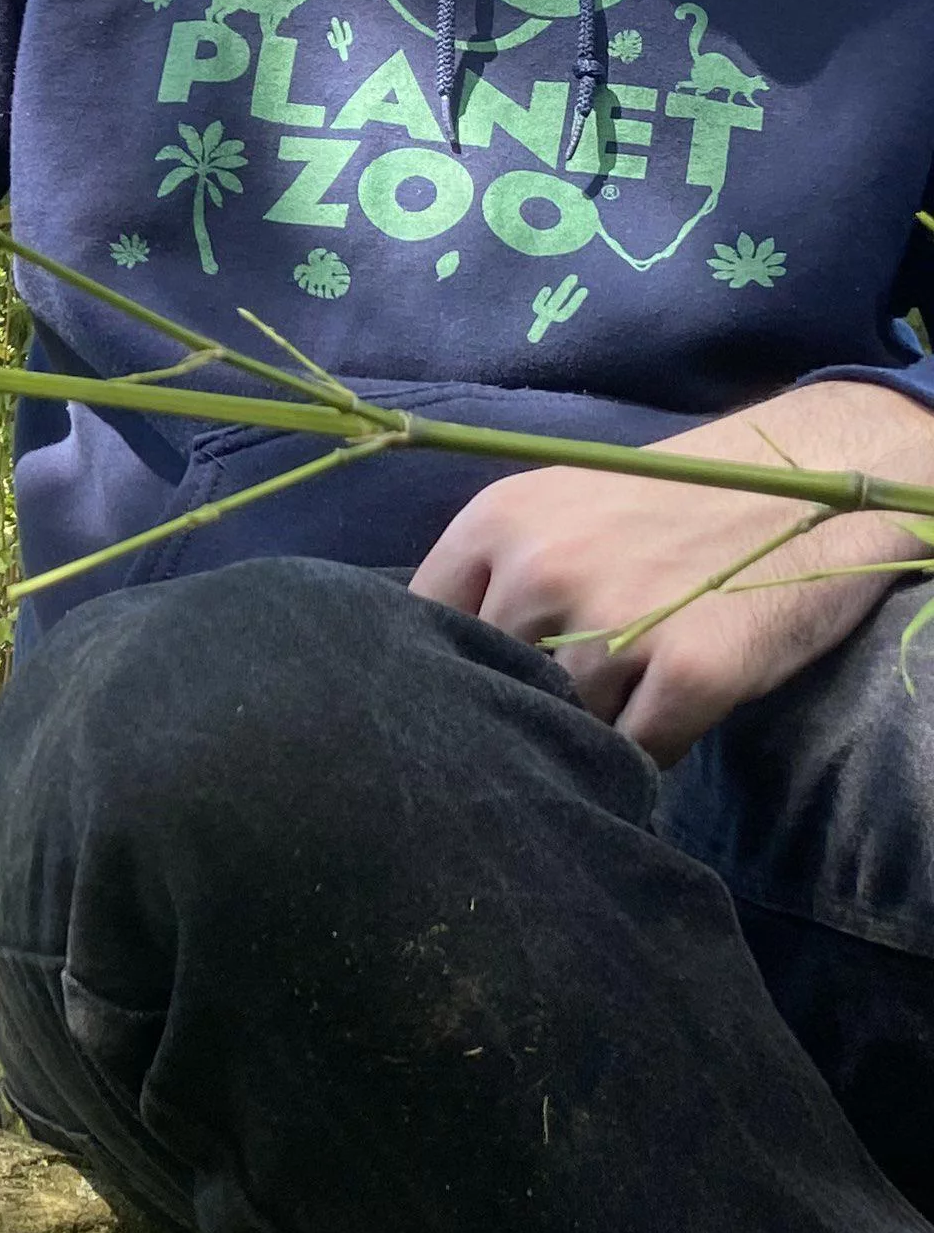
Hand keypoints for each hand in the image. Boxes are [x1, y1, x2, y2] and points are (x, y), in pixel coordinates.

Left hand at [408, 381, 933, 764]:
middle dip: (524, 702)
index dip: (446, 668)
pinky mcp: (690, 673)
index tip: (470, 687)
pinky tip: (673, 712)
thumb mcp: (562, 507)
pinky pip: (636, 753)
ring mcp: (613, 622)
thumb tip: (439, 667)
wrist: (810, 479)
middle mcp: (542, 570)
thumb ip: (497, 574)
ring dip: (592, 729)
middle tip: (570, 696)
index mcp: (496, 522)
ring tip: (635, 691)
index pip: (422, 626)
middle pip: (495, 684)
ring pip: (563, 724)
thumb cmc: (676, 498)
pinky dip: (650, 751)